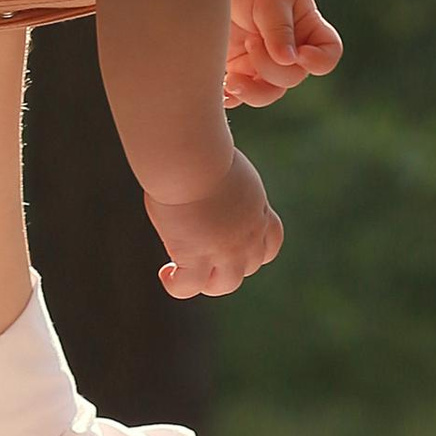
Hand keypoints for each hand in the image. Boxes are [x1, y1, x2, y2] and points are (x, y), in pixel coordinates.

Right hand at [145, 148, 283, 300]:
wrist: (192, 160)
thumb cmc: (199, 149)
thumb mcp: (221, 162)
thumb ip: (221, 176)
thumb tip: (210, 161)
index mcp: (256, 209)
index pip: (270, 242)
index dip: (254, 249)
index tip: (231, 243)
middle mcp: (247, 234)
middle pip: (249, 266)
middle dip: (227, 265)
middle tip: (200, 253)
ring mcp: (225, 250)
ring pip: (225, 284)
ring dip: (206, 282)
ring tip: (182, 271)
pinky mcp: (197, 257)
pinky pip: (190, 286)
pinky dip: (177, 284)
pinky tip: (166, 274)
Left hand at [224, 0, 343, 109]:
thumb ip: (279, 29)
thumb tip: (287, 61)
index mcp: (306, 28)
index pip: (328, 54)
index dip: (319, 61)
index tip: (300, 53)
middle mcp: (287, 50)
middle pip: (292, 77)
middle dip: (270, 66)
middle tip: (250, 40)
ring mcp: (260, 62)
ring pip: (267, 93)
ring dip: (252, 92)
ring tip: (232, 77)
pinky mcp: (235, 69)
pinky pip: (238, 95)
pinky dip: (231, 96)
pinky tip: (223, 87)